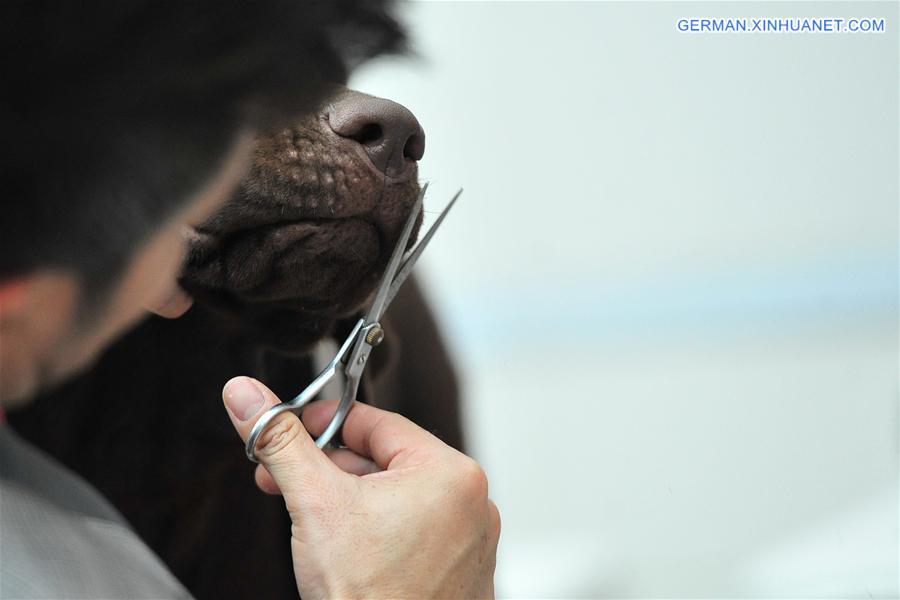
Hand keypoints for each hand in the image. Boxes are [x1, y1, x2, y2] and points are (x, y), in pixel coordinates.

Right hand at [222, 376, 499, 599]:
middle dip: (326, 467)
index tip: (293, 427)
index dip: (325, 423)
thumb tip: (249, 398)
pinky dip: (373, 529)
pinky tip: (340, 546)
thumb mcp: (314, 505)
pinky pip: (411, 530)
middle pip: (383, 460)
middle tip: (283, 474)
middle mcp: (469, 502)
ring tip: (306, 516)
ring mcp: (467, 540)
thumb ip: (281, 443)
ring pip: (395, 497)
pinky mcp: (457, 570)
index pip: (378, 422)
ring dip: (345, 499)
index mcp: (449, 473)